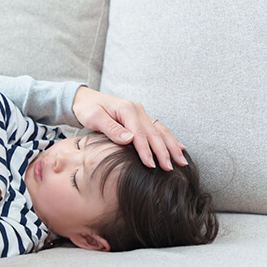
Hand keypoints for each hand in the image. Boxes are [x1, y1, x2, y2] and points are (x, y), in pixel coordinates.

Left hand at [71, 86, 186, 169]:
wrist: (85, 98)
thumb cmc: (87, 108)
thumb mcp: (94, 117)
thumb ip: (111, 128)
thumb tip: (129, 139)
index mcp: (127, 109)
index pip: (140, 133)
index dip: (146, 150)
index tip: (151, 165)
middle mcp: (138, 110)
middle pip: (154, 133)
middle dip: (164, 152)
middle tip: (170, 168)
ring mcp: (141, 113)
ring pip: (160, 131)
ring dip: (172, 146)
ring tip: (181, 161)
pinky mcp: (141, 118)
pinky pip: (158, 129)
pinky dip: (169, 139)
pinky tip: (179, 148)